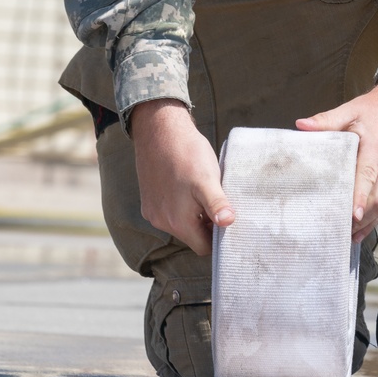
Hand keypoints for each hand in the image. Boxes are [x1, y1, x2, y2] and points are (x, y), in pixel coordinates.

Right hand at [130, 99, 231, 255]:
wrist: (159, 129)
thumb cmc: (186, 153)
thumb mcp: (208, 179)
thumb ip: (217, 204)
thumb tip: (227, 223)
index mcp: (178, 222)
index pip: (204, 247)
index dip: (218, 237)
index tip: (228, 220)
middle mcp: (161, 221)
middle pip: (192, 236)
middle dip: (207, 224)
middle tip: (220, 202)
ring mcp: (152, 211)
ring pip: (181, 223)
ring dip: (195, 213)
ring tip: (205, 191)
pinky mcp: (148, 200)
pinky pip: (169, 211)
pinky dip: (181, 204)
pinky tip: (189, 185)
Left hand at [296, 74, 377, 242]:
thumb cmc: (376, 107)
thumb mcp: (351, 109)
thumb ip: (326, 120)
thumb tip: (300, 126)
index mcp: (377, 144)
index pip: (368, 176)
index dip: (360, 199)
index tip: (351, 217)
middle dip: (365, 219)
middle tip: (344, 232)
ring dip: (372, 222)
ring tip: (352, 235)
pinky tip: (366, 226)